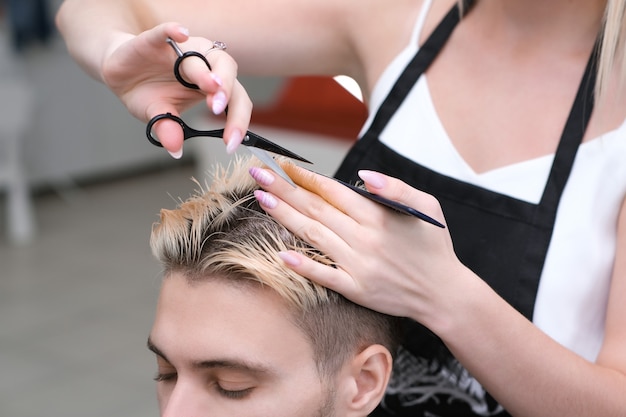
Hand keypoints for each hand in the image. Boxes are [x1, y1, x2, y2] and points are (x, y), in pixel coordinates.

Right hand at [100, 23, 251, 156]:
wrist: (121, 73)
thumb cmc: (148, 93)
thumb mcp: (158, 115)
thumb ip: (169, 128)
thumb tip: (175, 148)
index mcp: (211, 86)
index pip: (234, 100)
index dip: (237, 120)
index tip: (231, 143)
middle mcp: (203, 64)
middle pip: (227, 71)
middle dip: (227, 91)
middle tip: (219, 109)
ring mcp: (182, 50)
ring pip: (203, 54)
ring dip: (206, 71)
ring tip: (211, 85)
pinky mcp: (156, 40)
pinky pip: (167, 32)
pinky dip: (174, 31)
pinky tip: (181, 34)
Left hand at [249, 164, 472, 323]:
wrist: (443, 293)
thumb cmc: (434, 246)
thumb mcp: (428, 206)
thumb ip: (395, 187)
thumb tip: (362, 176)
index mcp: (379, 216)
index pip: (333, 191)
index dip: (306, 177)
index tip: (284, 165)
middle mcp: (364, 238)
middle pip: (316, 209)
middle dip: (284, 189)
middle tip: (258, 173)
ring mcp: (357, 265)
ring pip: (313, 236)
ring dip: (285, 216)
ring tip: (262, 199)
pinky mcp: (355, 288)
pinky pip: (323, 275)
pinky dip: (301, 264)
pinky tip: (279, 252)